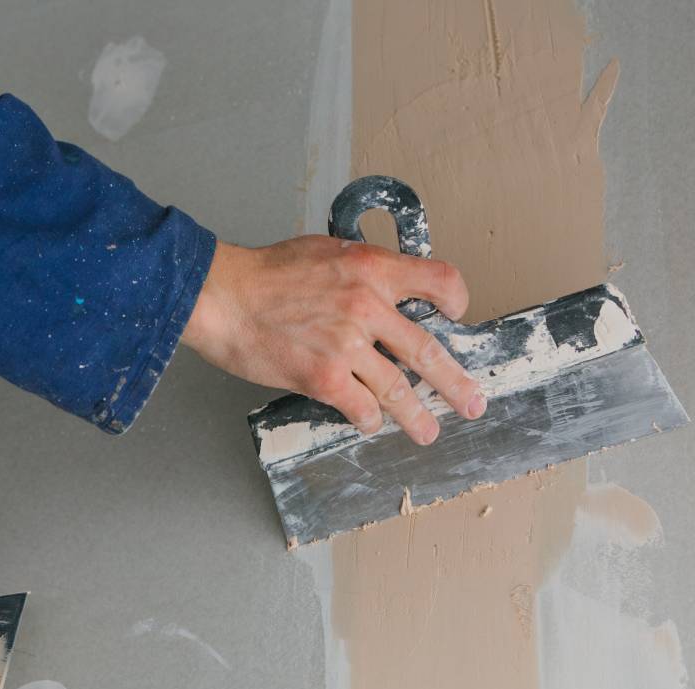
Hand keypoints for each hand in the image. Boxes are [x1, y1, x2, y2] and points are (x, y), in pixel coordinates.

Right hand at [183, 238, 486, 443]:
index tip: (456, 315)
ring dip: (417, 417)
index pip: (438, 279)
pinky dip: (369, 418)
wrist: (222, 297)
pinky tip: (369, 422)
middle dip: (455, 384)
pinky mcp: (324, 378)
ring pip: (399, 390)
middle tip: (471, 402)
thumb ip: (358, 270)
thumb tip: (379, 288)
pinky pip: (362, 407)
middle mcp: (367, 306)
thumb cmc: (263, 273)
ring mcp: (347, 345)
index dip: (454, 300)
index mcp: (371, 268)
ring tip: (428, 431)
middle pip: (428, 351)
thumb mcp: (323, 251)